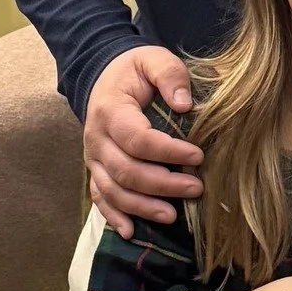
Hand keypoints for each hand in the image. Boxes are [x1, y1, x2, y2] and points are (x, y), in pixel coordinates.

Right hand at [86, 48, 201, 235]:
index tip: (198, 156)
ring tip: (172, 215)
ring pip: (114, 191)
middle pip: (127, 171)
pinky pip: (100, 198)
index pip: (138, 140)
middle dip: (162, 185)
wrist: (104, 75)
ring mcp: (93, 159)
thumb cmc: (134, 70)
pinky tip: (131, 232)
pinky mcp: (95, 170)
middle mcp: (96, 139)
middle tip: (196, 188)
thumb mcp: (153, 59)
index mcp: (111, 111)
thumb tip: (185, 105)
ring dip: (142, 207)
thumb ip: (170, 74)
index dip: (168, 152)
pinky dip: (113, 217)